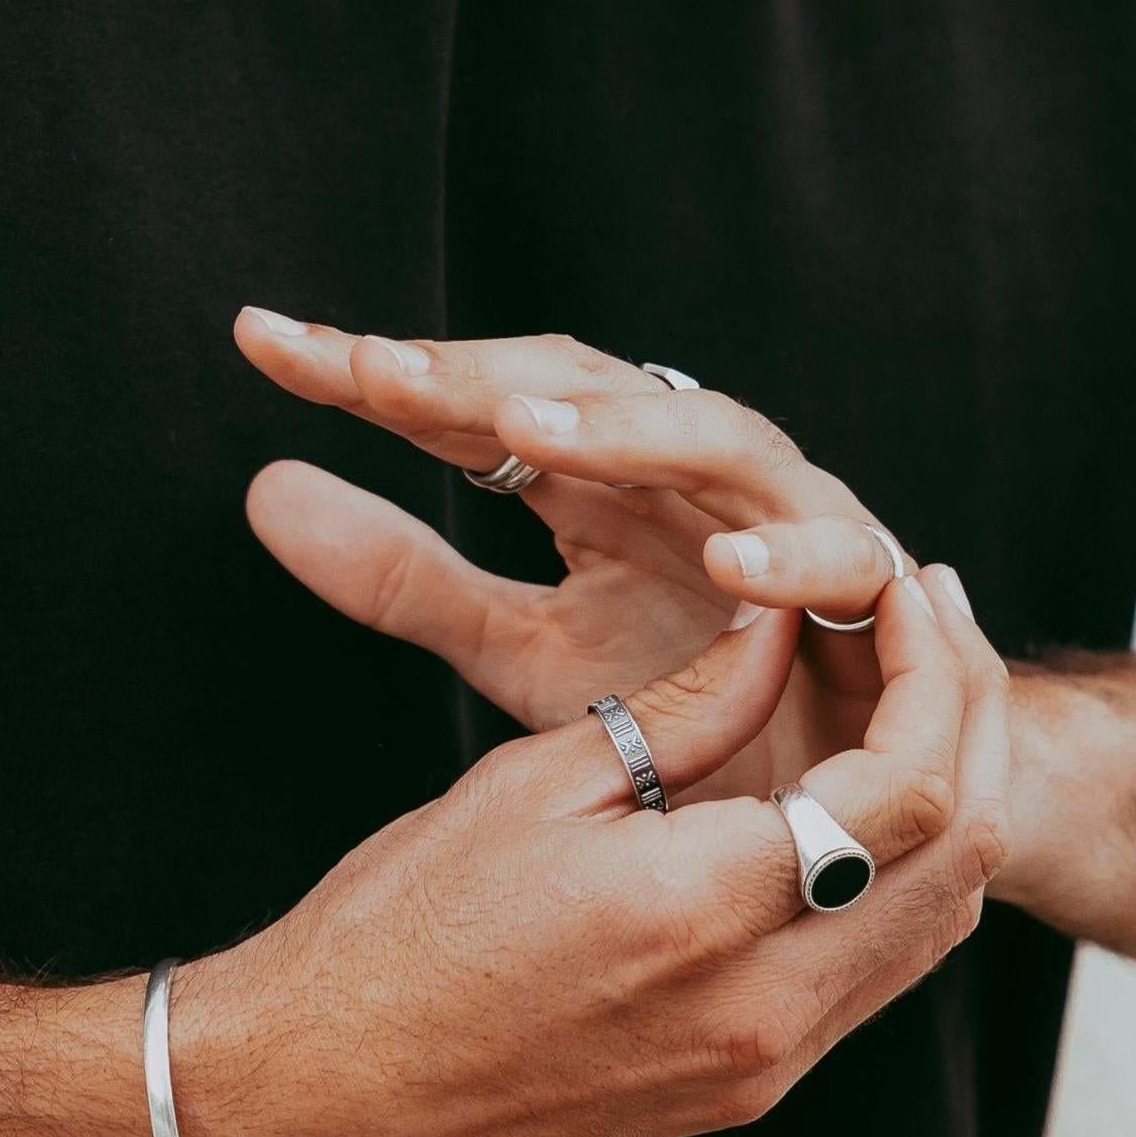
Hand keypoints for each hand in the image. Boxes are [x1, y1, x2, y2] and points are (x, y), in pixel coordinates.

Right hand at [171, 583, 1012, 1136]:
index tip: (895, 580)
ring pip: (937, 918)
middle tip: (935, 610)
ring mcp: (765, 1063)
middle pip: (958, 855)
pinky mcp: (747, 1085)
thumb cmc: (403, 930)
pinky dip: (900, 864)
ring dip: (950, 790)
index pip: (904, 786)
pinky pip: (877, 966)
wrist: (334, 1094)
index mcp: (703, 913)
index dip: (926, 666)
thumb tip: (780, 631)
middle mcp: (764, 1010)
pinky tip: (860, 785)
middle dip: (969, 714)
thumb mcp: (537, 781)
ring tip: (916, 676)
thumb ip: (686, 708)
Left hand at [233, 313, 919, 798]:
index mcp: (592, 472)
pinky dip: (785, 556)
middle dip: (478, 375)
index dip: (369, 372)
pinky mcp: (876, 581)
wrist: (853, 795)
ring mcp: (782, 506)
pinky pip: (837, 556)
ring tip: (527, 429)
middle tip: (374, 371)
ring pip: (706, 434)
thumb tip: (262, 489)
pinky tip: (722, 564)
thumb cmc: (691, 703)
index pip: (469, 399)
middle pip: (576, 385)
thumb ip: (404, 576)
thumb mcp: (523, 646)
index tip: (260, 341)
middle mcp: (681, 464)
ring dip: (624, 430)